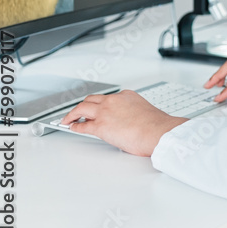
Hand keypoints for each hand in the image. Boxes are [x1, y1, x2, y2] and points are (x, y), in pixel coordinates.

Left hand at [60, 91, 186, 156]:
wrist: (158, 131)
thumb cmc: (157, 125)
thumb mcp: (144, 111)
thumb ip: (133, 114)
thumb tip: (130, 123)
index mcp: (127, 96)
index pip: (108, 98)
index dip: (99, 104)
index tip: (97, 108)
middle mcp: (114, 101)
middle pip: (91, 100)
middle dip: (83, 106)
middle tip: (78, 112)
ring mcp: (105, 112)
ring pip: (82, 108)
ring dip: (73, 114)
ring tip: (68, 119)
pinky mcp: (100, 126)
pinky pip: (82, 126)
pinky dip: (75, 126)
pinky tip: (72, 128)